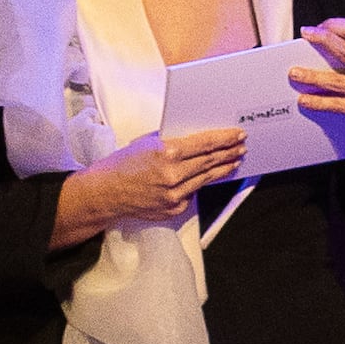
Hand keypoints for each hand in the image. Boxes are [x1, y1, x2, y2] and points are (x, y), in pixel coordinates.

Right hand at [60, 124, 248, 236]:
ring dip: (222, 169)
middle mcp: (173, 175)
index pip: (204, 144)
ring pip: (205, 179)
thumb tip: (194, 139)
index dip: (223, 139)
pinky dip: (200, 184)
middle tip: (240, 147)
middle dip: (228, 153)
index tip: (236, 135)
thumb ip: (171, 140)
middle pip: (209, 162)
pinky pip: (191, 194)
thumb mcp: (145, 142)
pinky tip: (208, 177)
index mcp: (166, 153)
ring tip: (233, 161)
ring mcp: (174, 194)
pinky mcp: (173, 208)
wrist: (104, 193)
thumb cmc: (121, 164)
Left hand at [291, 19, 344, 147]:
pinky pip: (339, 105)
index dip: (336, 26)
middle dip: (323, 41)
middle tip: (304, 35)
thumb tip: (321, 43)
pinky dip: (319, 102)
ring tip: (294, 73)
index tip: (316, 27)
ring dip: (313, 76)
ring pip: (339, 81)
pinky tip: (304, 99)